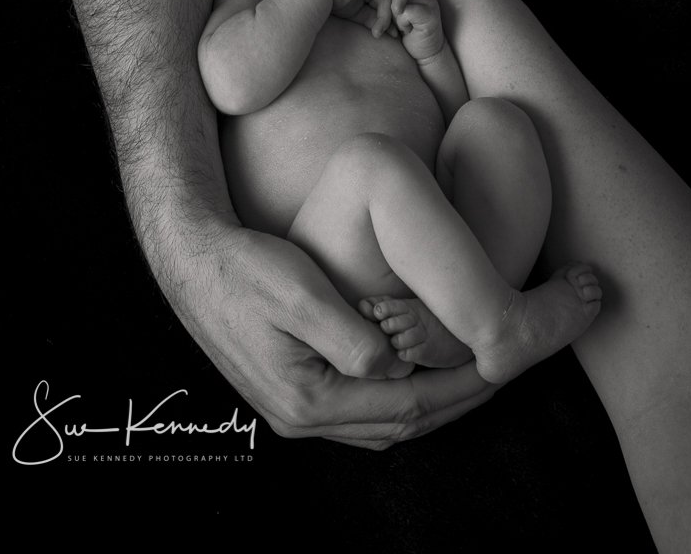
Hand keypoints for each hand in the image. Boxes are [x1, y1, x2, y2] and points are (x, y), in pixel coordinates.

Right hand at [187, 222, 494, 447]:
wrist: (193, 266)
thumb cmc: (244, 271)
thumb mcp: (298, 293)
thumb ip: (351, 339)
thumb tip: (399, 366)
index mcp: (307, 398)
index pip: (405, 404)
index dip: (456, 386)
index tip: (496, 364)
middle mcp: (301, 419)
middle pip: (398, 423)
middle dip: (452, 400)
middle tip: (497, 373)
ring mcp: (294, 412)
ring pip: (380, 425)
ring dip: (427, 404)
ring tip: (464, 376)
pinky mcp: (290, 396)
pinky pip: (358, 414)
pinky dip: (395, 401)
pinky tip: (412, 376)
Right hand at [317, 0, 414, 37]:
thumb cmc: (336, 6)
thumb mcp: (362, 16)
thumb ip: (377, 22)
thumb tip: (395, 34)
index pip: (390, 1)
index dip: (397, 16)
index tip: (400, 32)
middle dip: (400, 10)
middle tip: (404, 27)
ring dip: (398, 0)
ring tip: (399, 13)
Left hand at [394, 0, 445, 62]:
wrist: (427, 53)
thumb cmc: (410, 31)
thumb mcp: (399, 11)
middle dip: (388, 1)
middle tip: (393, 17)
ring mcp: (429, 2)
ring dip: (395, 14)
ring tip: (402, 24)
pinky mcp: (429, 14)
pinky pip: (406, 11)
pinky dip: (402, 22)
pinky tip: (407, 30)